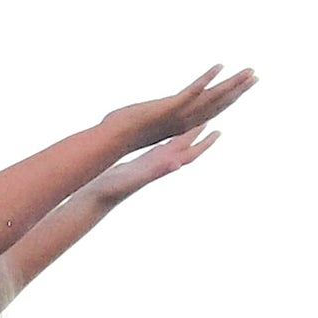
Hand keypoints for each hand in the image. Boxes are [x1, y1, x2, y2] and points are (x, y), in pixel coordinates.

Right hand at [73, 126, 223, 218]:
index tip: (219, 132)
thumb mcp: (135, 178)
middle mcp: (160, 164)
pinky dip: (166, 138)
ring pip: (173, 146)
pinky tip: (166, 135)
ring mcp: (151, 163)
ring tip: (192, 123)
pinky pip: (158, 147)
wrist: (98, 198)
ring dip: (184, 135)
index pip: (189, 153)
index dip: (205, 143)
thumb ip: (156, 171)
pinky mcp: (140, 163)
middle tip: (211, 119)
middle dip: (199, 135)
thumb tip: (177, 164)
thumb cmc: (113, 190)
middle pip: (185, 147)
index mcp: (162, 165)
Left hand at [101, 65, 257, 152]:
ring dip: (232, 83)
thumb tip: (153, 113)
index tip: (241, 89)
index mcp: (181, 124)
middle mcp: (185, 120)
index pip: (211, 110)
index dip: (228, 99)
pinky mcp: (170, 107)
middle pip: (218, 103)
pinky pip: (192, 91)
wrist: (111, 141)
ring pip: (212, 97)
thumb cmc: (121, 133)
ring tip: (248, 72)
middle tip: (255, 76)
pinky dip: (206, 78)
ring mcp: (179, 114)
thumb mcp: (144, 123)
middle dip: (238, 89)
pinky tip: (219, 66)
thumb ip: (153, 119)